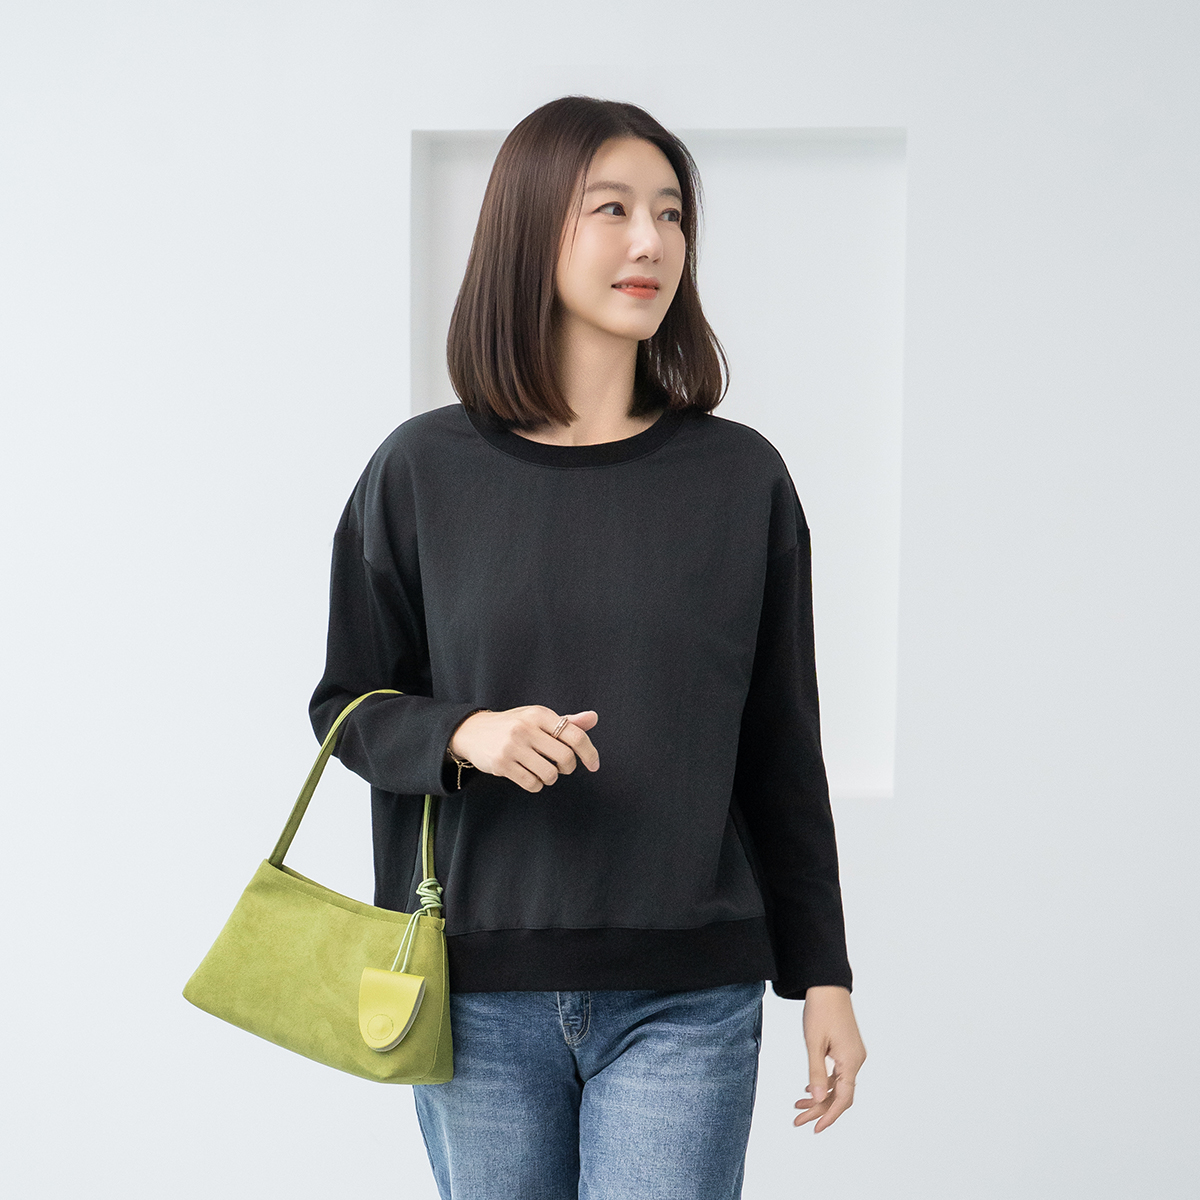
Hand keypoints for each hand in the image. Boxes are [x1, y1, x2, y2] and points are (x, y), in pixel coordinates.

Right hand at [448, 706, 599, 793]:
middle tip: (561, 767)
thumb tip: (593, 718)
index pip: (575, 735)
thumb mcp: (537, 718)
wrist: (472, 732)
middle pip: (565, 758)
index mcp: (539, 714)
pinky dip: (536, 785)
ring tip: (542, 770)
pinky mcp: (501, 764)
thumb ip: (566, 721)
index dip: (590, 752)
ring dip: (551, 778)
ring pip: (550, 774)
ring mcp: (512, 746)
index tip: (594, 765)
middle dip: (568, 768)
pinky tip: (529, 776)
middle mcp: (526, 727)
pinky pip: (532, 784)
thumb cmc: (513, 725)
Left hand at [793, 985, 865, 1132]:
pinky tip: (809, 1087)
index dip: (829, 1116)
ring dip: (820, 1096)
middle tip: (798, 1120)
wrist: (827, 985)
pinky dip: (824, 1082)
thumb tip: (818, 1098)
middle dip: (819, 1109)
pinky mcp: (847, 1049)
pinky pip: (838, 1073)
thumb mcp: (814, 1043)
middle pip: (840, 1095)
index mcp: (851, 1060)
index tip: (815, 1128)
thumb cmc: (821, 1009)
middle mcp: (856, 1060)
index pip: (843, 1098)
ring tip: (798, 1104)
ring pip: (838, 1085)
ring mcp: (853, 1055)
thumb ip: (817, 1072)